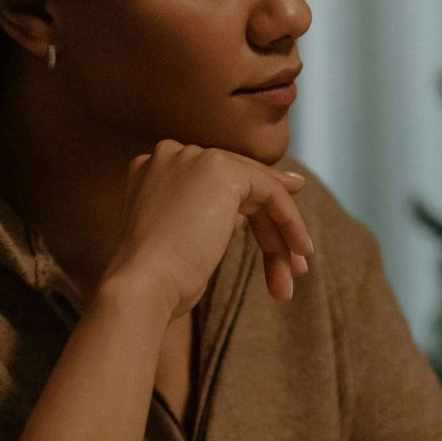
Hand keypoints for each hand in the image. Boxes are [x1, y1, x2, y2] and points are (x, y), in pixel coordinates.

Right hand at [103, 140, 313, 313]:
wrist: (141, 286)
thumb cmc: (159, 279)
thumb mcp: (188, 240)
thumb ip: (217, 214)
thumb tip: (262, 200)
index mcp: (155, 169)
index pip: (218, 185)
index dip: (252, 211)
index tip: (282, 241)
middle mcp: (173, 154)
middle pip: (240, 188)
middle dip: (270, 231)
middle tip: (293, 269)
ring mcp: (195, 157)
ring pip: (257, 190)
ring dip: (281, 234)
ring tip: (295, 275)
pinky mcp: (221, 169)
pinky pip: (270, 192)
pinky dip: (290, 220)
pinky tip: (300, 249)